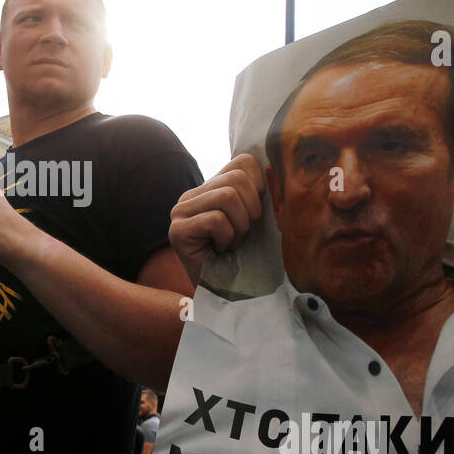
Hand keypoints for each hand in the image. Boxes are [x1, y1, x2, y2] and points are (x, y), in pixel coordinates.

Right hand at [168, 154, 265, 286]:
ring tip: (232, 242)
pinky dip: (227, 238)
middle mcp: (191, 195)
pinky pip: (216, 220)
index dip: (260, 187)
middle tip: (242, 233)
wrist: (222, 292)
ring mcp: (180, 212)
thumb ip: (258, 194)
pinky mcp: (177, 231)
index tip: (255, 215)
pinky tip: (220, 250)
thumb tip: (276, 171)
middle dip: (251, 211)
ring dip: (240, 226)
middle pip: (237, 179)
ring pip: (227, 197)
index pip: (243, 161)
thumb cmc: (241, 257)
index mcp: (210, 187)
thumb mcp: (254, 219)